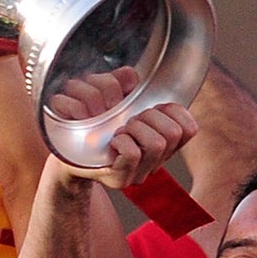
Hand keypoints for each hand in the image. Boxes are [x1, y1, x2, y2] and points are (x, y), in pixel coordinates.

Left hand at [47, 68, 198, 188]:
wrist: (66, 151)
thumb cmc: (93, 125)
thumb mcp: (113, 101)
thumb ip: (125, 86)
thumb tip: (132, 77)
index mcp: (162, 145)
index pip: (189, 128)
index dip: (171, 111)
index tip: (149, 109)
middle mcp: (155, 162)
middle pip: (173, 133)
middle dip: (149, 118)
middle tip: (129, 121)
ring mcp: (140, 174)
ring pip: (157, 144)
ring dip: (135, 128)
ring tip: (119, 130)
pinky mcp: (121, 180)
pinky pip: (134, 154)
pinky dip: (121, 140)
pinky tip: (112, 142)